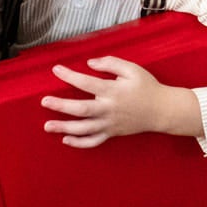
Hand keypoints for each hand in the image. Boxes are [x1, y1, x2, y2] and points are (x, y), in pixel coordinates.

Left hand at [42, 57, 197, 148]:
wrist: (162, 110)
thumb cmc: (147, 87)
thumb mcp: (132, 69)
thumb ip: (110, 63)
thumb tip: (90, 64)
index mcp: (113, 91)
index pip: (86, 83)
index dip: (69, 76)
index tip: (56, 70)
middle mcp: (109, 109)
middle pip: (81, 109)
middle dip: (60, 106)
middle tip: (44, 102)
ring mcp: (110, 124)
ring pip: (84, 129)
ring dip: (64, 128)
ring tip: (48, 126)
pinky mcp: (112, 133)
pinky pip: (94, 141)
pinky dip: (79, 143)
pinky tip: (66, 140)